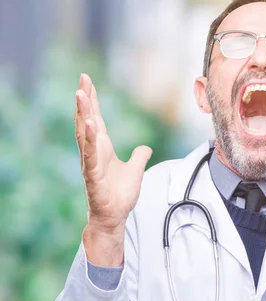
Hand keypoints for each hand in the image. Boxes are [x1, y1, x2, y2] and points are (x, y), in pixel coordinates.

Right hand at [75, 73, 151, 232]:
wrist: (114, 217)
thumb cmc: (119, 195)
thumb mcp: (135, 171)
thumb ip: (139, 157)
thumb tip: (145, 148)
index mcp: (102, 148)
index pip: (96, 119)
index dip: (92, 101)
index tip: (87, 81)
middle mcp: (93, 152)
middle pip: (87, 120)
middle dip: (85, 99)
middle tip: (82, 79)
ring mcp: (91, 163)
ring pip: (84, 134)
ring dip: (83, 113)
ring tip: (81, 94)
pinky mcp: (92, 176)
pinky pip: (91, 155)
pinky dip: (90, 139)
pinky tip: (90, 125)